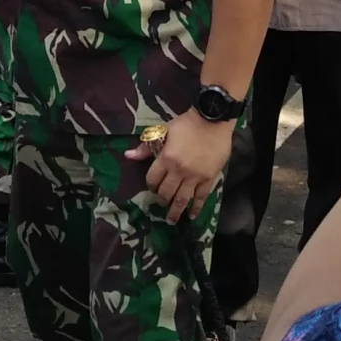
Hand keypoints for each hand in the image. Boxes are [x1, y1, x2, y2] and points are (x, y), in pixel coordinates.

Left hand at [135, 109, 233, 224]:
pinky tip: (193, 215)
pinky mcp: (209, 178)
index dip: (151, 186)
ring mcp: (195, 177)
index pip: (152, 180)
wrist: (212, 120)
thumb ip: (146, 146)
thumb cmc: (186, 124)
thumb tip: (128, 156)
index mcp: (166, 159)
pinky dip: (196, 208)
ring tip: (172, 220)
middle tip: (162, 203)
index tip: (153, 188)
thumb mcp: (163, 130)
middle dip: (162, 200)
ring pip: (182, 199)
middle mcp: (179, 171)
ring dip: (176, 212)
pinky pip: (201, 197)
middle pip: (166, 193)